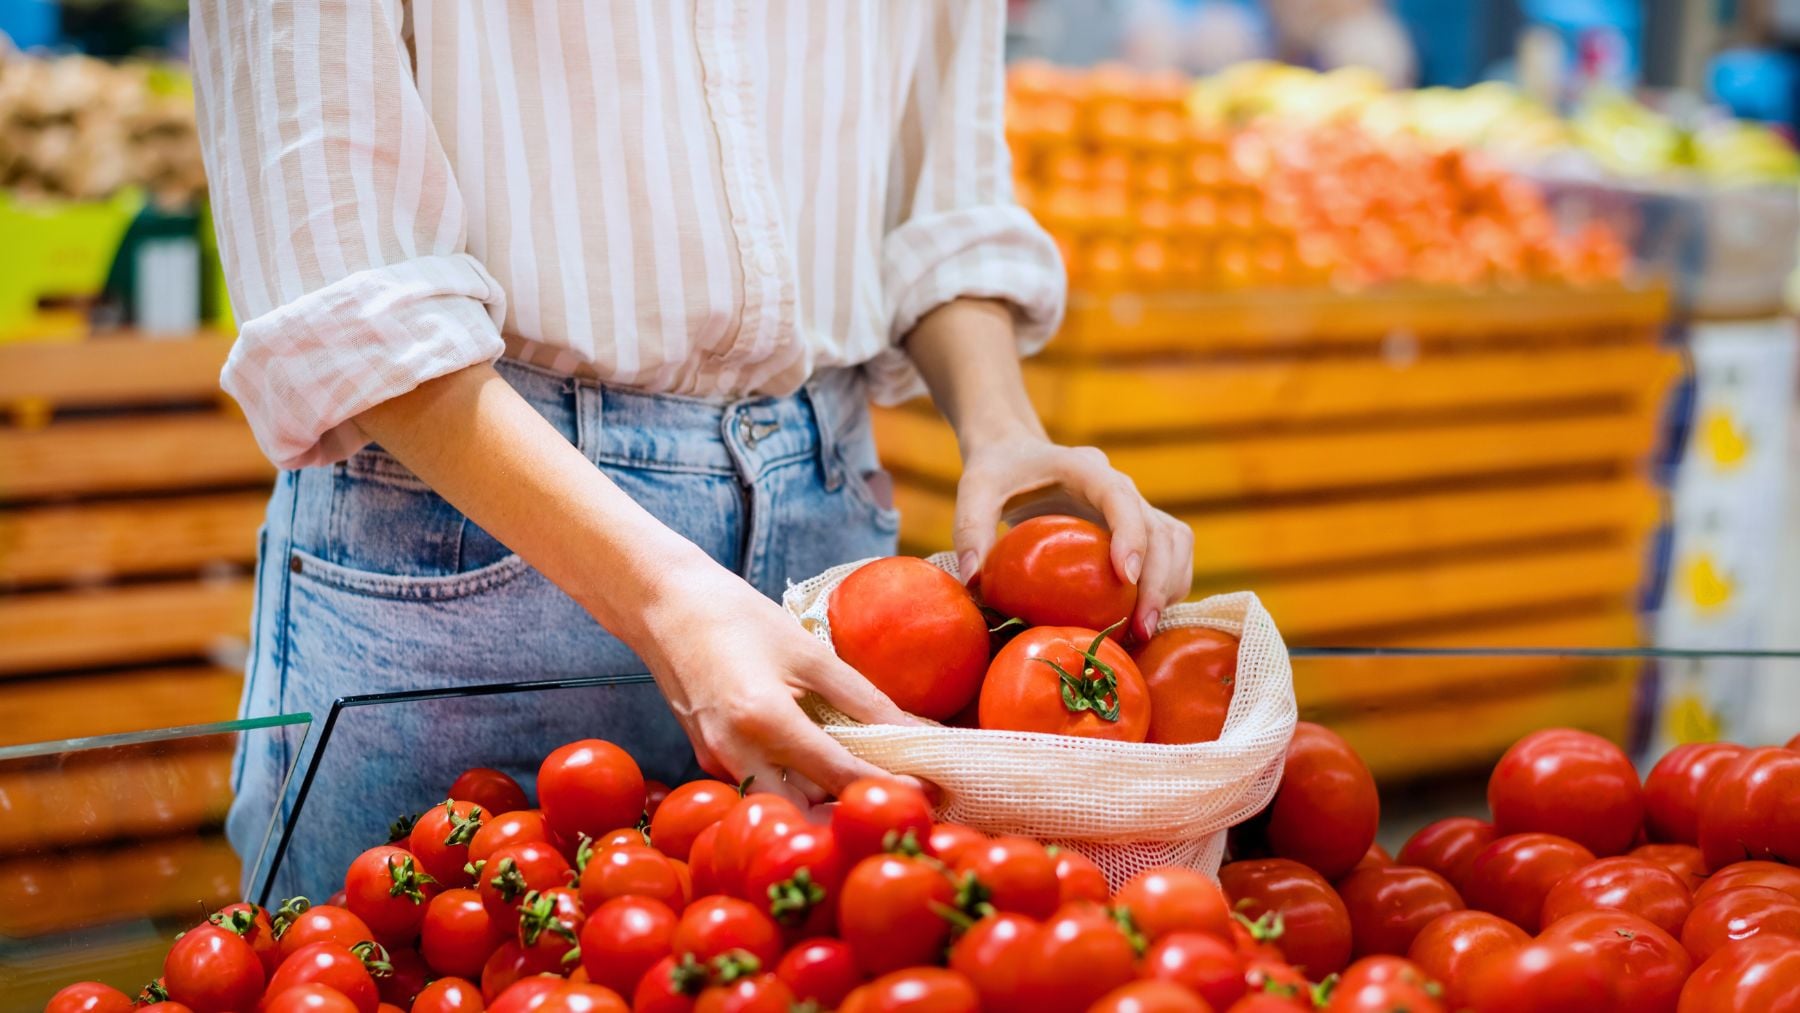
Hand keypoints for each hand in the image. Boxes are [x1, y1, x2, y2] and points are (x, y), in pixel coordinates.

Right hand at [634, 560, 922, 805]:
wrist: (663, 606)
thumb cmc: (737, 617)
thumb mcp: (808, 651)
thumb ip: (862, 697)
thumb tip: (915, 730)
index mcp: (764, 720)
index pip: (838, 774)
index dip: (886, 787)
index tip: (927, 794)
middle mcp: (735, 753)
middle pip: (806, 810)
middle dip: (850, 809)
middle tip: (896, 796)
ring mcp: (716, 761)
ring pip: (781, 803)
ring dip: (823, 800)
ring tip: (867, 779)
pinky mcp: (708, 759)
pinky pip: (760, 785)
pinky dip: (793, 784)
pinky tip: (822, 764)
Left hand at [954, 434, 1194, 641]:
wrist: (1016, 454)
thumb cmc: (997, 471)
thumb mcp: (975, 490)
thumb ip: (970, 528)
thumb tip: (972, 581)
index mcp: (1085, 469)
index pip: (1120, 498)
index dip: (1130, 536)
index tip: (1127, 577)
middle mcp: (1119, 486)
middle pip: (1160, 529)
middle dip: (1159, 580)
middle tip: (1141, 628)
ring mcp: (1133, 506)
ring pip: (1175, 543)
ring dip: (1170, 586)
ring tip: (1146, 632)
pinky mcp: (1136, 527)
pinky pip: (1169, 554)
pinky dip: (1167, 585)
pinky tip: (1144, 620)